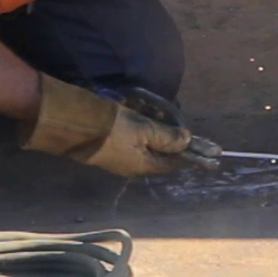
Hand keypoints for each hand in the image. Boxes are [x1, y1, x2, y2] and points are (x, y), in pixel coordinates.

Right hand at [22, 76, 194, 175]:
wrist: (72, 124)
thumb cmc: (112, 128)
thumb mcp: (143, 129)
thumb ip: (166, 136)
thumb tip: (188, 141)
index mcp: (143, 165)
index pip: (172, 161)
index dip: (189, 153)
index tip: (205, 147)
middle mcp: (131, 165)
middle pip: (158, 152)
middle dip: (170, 139)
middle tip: (180, 124)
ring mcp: (118, 155)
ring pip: (144, 143)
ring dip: (153, 129)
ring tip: (159, 112)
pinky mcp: (107, 144)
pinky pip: (130, 137)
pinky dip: (138, 125)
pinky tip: (138, 111)